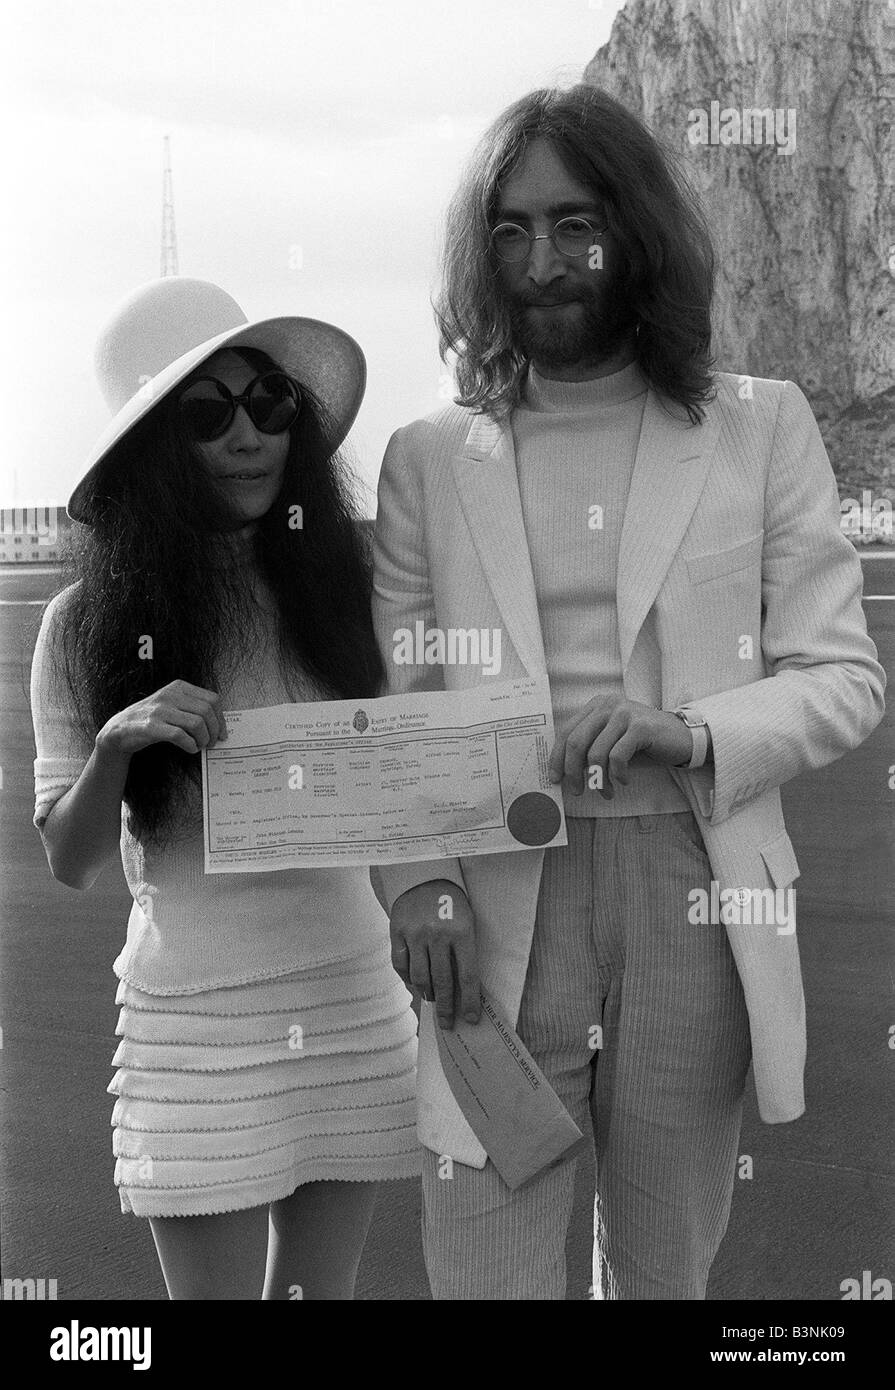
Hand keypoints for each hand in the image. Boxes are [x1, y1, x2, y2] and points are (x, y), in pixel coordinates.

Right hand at [95, 680, 226, 758]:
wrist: (119, 730)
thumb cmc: (151, 719)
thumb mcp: (172, 704)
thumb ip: (192, 708)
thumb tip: (219, 724)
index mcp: (179, 687)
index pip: (212, 699)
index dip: (221, 718)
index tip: (222, 733)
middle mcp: (170, 695)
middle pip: (207, 711)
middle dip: (214, 731)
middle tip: (212, 743)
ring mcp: (160, 709)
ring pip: (196, 723)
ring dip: (203, 739)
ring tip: (200, 746)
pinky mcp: (151, 726)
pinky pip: (180, 736)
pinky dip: (190, 745)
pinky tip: (190, 749)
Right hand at [389, 879, 480, 1029]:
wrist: (424, 876)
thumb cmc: (452, 904)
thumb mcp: (467, 923)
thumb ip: (465, 953)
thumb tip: (463, 990)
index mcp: (461, 933)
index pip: (467, 976)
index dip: (470, 1001)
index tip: (471, 1019)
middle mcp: (437, 935)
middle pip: (442, 982)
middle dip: (446, 1007)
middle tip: (447, 1023)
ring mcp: (415, 934)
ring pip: (419, 977)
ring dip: (427, 993)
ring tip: (432, 1000)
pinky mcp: (397, 932)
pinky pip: (400, 965)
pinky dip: (407, 978)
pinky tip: (414, 983)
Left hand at [548, 699, 691, 798]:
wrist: (680, 736)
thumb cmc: (642, 741)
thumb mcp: (612, 737)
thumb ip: (591, 744)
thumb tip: (565, 771)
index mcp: (596, 705)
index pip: (566, 731)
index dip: (557, 757)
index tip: (556, 778)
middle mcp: (608, 705)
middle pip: (576, 742)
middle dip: (573, 771)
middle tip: (577, 791)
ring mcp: (624, 713)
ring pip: (596, 753)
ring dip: (599, 780)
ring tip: (606, 792)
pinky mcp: (640, 727)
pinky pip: (618, 757)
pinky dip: (618, 774)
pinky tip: (624, 780)